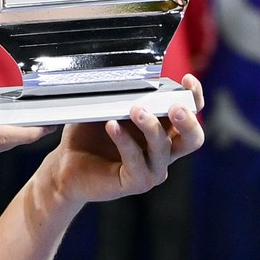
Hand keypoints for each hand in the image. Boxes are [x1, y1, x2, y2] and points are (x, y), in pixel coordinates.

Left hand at [42, 75, 205, 206]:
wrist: (66, 166)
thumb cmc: (89, 136)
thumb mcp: (107, 109)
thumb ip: (123, 96)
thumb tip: (129, 76)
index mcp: (163, 130)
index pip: (191, 114)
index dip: (194, 97)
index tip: (186, 79)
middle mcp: (163, 151)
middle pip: (193, 138)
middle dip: (187, 120)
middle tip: (174, 106)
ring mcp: (152, 169)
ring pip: (163, 148)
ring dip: (151, 126)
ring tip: (135, 109)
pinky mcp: (136, 182)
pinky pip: (136, 161)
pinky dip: (125, 141)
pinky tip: (112, 126)